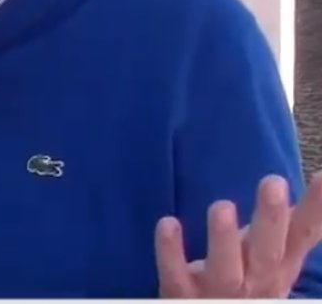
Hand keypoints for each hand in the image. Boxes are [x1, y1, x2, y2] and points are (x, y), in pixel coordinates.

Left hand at [156, 173, 321, 297]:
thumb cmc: (246, 284)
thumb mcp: (276, 258)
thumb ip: (294, 224)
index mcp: (278, 265)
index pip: (302, 234)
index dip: (315, 208)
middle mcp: (255, 278)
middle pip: (268, 250)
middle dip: (272, 218)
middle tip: (274, 182)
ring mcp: (218, 290)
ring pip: (225, 267)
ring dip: (224, 237)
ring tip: (223, 206)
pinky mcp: (182, 295)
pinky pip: (175, 274)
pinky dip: (170, 251)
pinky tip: (168, 224)